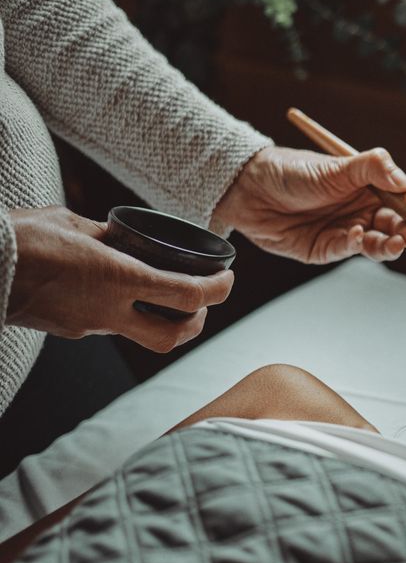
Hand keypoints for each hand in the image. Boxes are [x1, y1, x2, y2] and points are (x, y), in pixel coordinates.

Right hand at [6, 206, 232, 351]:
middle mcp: (108, 310)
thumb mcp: (72, 224)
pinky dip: (126, 316)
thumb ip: (107, 235)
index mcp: (118, 278)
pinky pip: (110, 328)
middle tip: (203, 302)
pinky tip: (120, 295)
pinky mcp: (69, 330)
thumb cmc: (19, 238)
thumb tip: (125, 237)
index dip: (218, 289)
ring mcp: (88, 326)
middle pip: (175, 336)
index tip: (227, 278)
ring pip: (144, 338)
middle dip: (198, 323)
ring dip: (166, 324)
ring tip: (169, 301)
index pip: (189, 294)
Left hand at [214, 145, 405, 264]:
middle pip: (401, 223)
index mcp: (372, 185)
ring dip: (392, 244)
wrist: (248, 189)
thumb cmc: (291, 171)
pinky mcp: (329, 248)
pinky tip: (355, 234)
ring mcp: (349, 229)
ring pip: (382, 243)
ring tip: (395, 241)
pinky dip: (359, 244)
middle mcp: (364, 208)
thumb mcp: (335, 165)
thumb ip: (372, 167)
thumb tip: (404, 181)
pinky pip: (353, 250)